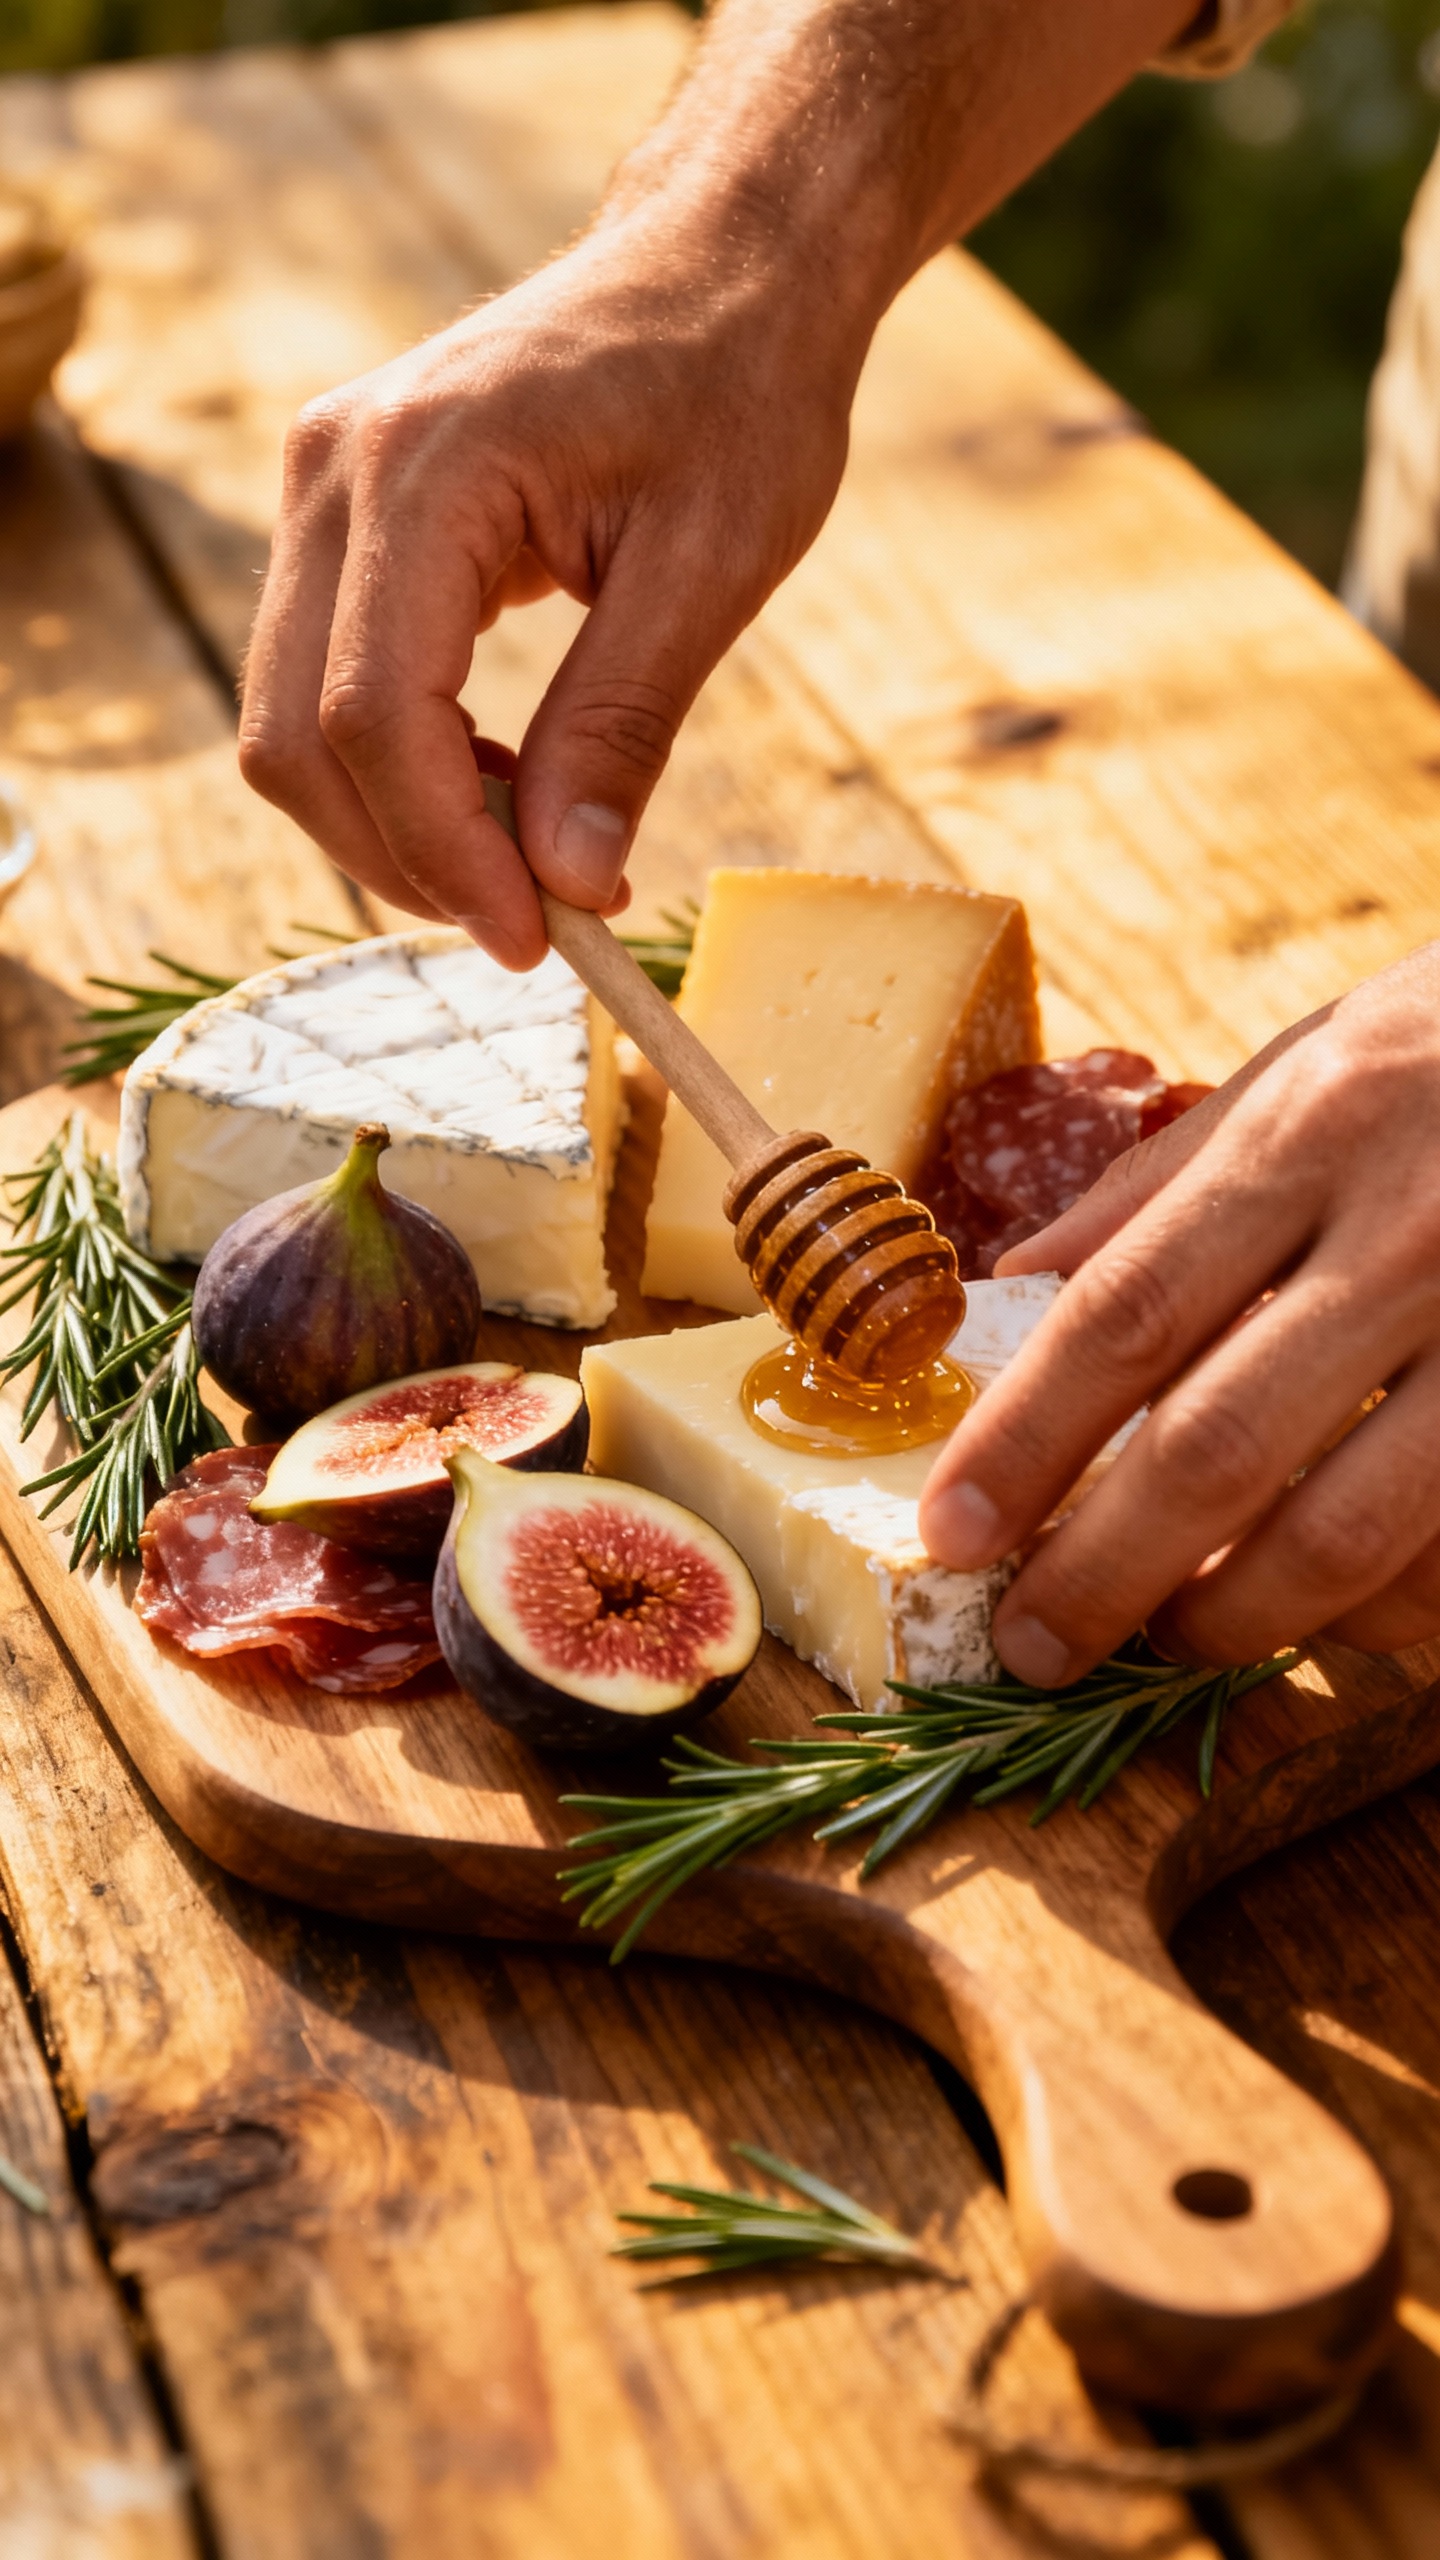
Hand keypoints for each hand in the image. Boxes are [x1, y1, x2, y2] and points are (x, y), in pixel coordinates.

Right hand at [238, 0, 1188, 965]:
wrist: (718, 268)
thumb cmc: (737, 390)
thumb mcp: (711, 569)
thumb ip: (622, 729)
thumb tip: (567, 885)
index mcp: (424, 469)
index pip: (374, 715)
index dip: (446, 854)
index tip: (539, 939)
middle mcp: (335, 472)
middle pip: (298, 736)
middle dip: (409, 859)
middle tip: (537, 925)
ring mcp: (320, 487)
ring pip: (291, 723)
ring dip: (398, 824)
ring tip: (532, 856)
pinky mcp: (339, 517)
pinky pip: (322, 682)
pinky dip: (399, 767)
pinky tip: (503, 787)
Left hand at [918, 945, 1439, 1677]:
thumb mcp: (1310, 1059)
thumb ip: (1163, 1184)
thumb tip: (1014, 1285)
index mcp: (1315, 1131)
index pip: (1127, 1312)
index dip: (1025, 1440)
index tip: (950, 1532)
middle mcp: (1414, 1232)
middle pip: (1219, 1447)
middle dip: (1103, 1571)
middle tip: (1033, 1643)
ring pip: (1354, 1532)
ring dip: (1240, 1615)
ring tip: (1174, 1634)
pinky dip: (1388, 1611)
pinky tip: (1335, 1613)